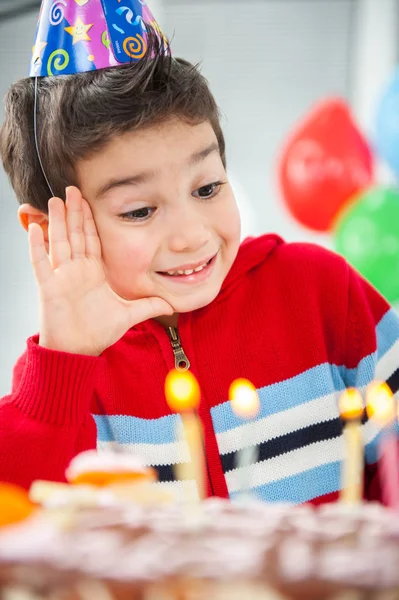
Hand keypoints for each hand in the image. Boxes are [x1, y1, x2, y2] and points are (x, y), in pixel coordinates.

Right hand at [28, 186, 173, 355]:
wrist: (78, 351)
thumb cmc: (98, 333)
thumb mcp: (128, 315)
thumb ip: (148, 306)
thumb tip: (172, 305)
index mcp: (94, 273)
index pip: (92, 240)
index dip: (90, 220)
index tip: (89, 201)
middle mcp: (77, 271)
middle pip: (75, 235)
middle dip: (74, 212)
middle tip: (72, 189)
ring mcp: (62, 277)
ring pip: (59, 243)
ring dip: (57, 222)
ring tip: (55, 200)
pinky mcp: (49, 287)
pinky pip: (41, 263)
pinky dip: (37, 246)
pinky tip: (36, 228)